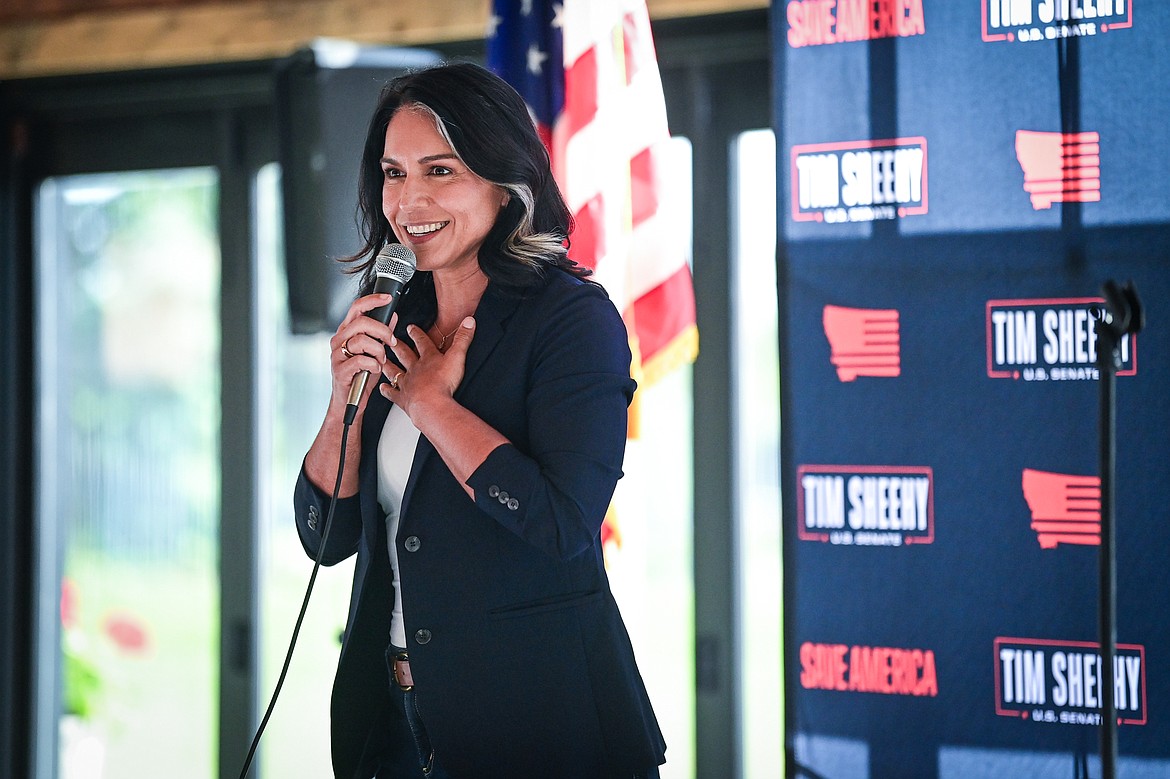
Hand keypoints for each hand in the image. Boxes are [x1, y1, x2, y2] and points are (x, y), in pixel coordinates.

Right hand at [328, 292, 395, 414]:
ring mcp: (337, 354)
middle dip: (382, 331)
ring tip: (381, 361)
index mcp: (347, 332)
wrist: (349, 401)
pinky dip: (373, 365)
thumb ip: (381, 334)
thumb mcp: (375, 351)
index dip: (372, 300)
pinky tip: (374, 369)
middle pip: (361, 322)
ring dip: (378, 351)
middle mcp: (339, 340)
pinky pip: (360, 360)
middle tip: (391, 342)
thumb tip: (393, 316)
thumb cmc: (360, 376)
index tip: (387, 298)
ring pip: (361, 340)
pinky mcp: (340, 369)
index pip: (357, 308)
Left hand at [383, 317, 475, 422]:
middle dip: (398, 346)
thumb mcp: (457, 357)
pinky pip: (392, 393)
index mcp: (428, 359)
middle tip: (391, 340)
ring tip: (383, 360)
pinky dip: (387, 390)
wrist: (431, 404)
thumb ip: (463, 339)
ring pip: (395, 372)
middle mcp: (415, 369)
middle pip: (404, 355)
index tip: (410, 328)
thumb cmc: (443, 383)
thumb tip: (469, 321)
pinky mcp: (404, 399)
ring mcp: (408, 384)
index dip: (416, 334)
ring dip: (389, 366)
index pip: (422, 342)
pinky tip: (383, 388)